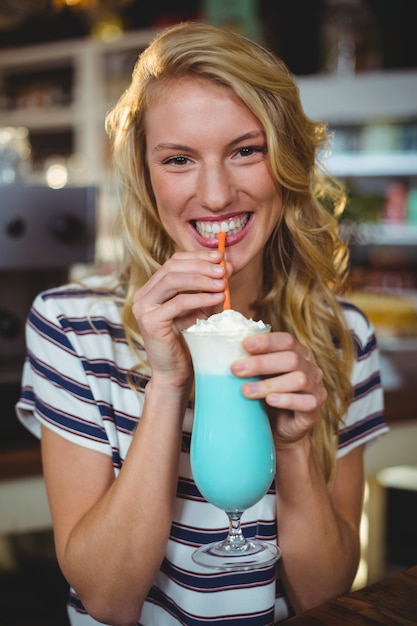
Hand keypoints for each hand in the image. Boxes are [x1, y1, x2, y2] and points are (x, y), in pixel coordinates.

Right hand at [132, 250, 229, 388]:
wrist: (177, 374)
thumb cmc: (190, 342)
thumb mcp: (202, 308)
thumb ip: (211, 288)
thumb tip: (228, 265)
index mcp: (153, 288)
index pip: (174, 262)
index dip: (198, 256)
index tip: (221, 256)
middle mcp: (143, 295)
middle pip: (172, 267)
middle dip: (201, 265)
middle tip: (224, 269)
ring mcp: (143, 308)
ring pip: (172, 280)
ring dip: (201, 278)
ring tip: (223, 282)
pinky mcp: (149, 322)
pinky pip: (177, 302)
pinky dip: (200, 298)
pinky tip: (218, 298)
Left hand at [230, 331, 326, 447]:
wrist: (279, 429)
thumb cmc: (266, 397)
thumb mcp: (257, 377)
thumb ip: (249, 362)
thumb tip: (220, 350)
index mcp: (298, 354)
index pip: (287, 341)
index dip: (267, 341)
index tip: (244, 345)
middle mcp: (310, 368)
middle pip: (291, 359)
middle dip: (261, 363)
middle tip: (236, 370)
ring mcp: (315, 388)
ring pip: (298, 380)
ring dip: (269, 384)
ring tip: (246, 391)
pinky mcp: (314, 410)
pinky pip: (306, 402)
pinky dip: (286, 400)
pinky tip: (270, 401)